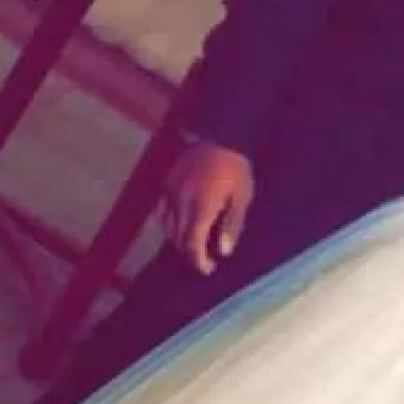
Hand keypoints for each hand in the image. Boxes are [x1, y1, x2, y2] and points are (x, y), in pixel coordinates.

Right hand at [160, 141, 254, 275]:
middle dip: (191, 253)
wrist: (219, 135)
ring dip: (180, 240)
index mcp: (201, 207)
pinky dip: (169, 224)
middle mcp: (181, 202)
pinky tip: (181, 225)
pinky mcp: (166, 183)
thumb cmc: (235, 167)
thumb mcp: (242, 197)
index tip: (209, 268)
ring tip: (196, 242)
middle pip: (178, 239)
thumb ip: (232, 225)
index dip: (198, 261)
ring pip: (167, 228)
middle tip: (206, 258)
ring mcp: (170, 192)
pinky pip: (161, 212)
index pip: (192, 245)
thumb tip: (223, 251)